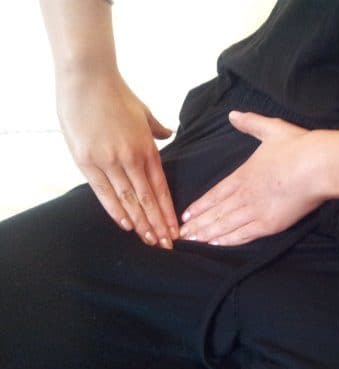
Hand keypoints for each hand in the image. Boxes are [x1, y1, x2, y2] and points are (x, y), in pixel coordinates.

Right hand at [57, 72, 178, 248]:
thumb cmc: (117, 94)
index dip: (169, 211)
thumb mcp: (143, 112)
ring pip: (129, 200)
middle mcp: (131, 159)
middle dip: (158, 224)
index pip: (161, 188)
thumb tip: (168, 134)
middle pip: (148, 199)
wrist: (88, 78)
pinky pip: (104, 192)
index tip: (175, 229)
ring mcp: (109, 161)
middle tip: (167, 245)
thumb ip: (157, 129)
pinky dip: (116, 210)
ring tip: (151, 241)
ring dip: (141, 223)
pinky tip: (126, 226)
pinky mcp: (87, 161)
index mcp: (147, 149)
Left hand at [179, 111, 328, 245]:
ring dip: (206, 234)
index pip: (215, 193)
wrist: (318, 165)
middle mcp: (244, 194)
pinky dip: (227, 241)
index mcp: (243, 174)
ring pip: (224, 225)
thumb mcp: (272, 129)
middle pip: (215, 212)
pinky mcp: (269, 224)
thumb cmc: (298, 147)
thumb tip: (233, 115)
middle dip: (197, 224)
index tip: (186, 214)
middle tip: (181, 234)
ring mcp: (255, 211)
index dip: (200, 205)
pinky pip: (243, 235)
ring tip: (191, 241)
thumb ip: (251, 123)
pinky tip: (214, 244)